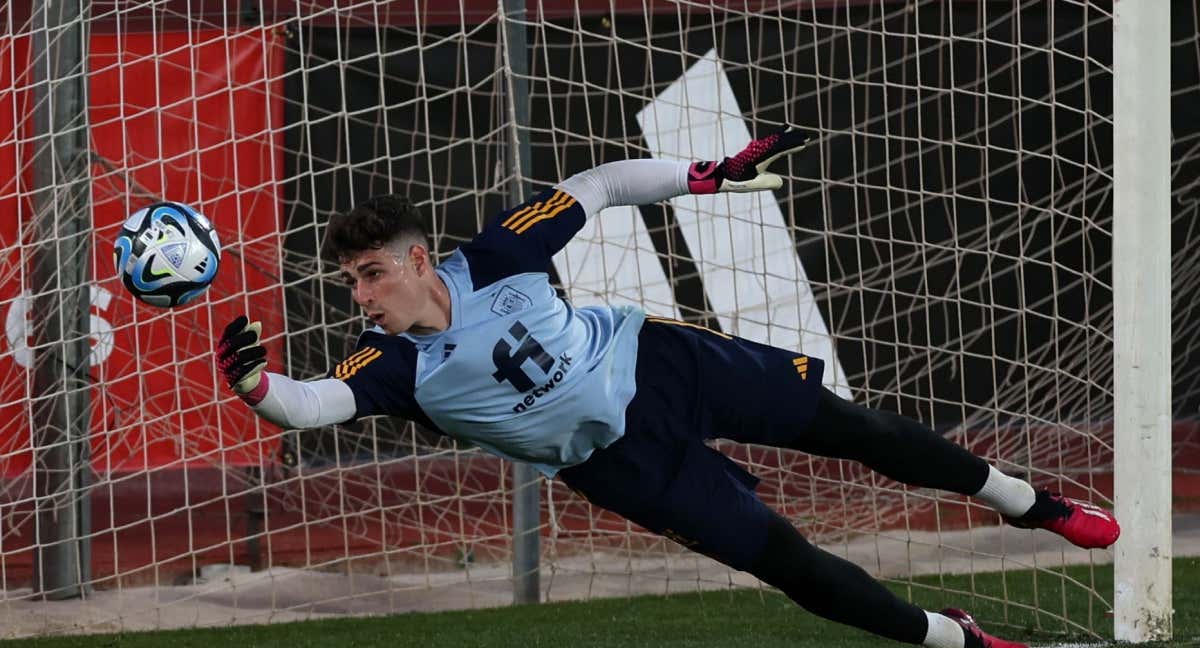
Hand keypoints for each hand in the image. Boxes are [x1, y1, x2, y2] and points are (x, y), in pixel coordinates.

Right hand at [217, 315, 267, 397]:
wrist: (247, 381)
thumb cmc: (248, 357)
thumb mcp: (251, 345)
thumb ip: (253, 334)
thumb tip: (257, 324)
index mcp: (224, 345)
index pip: (227, 332)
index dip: (235, 325)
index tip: (245, 319)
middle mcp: (221, 355)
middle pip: (231, 343)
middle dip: (244, 338)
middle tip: (256, 337)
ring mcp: (225, 368)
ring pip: (238, 357)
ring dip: (253, 352)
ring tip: (264, 351)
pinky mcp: (233, 379)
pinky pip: (242, 372)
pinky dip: (254, 366)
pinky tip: (264, 362)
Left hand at [687, 125, 809, 193]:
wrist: (720, 176)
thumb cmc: (736, 180)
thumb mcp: (754, 184)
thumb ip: (769, 182)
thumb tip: (780, 181)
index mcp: (762, 156)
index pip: (781, 148)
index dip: (793, 145)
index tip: (804, 142)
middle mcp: (759, 150)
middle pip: (779, 141)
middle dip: (792, 138)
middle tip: (806, 136)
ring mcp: (755, 150)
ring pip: (772, 140)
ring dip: (783, 136)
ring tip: (790, 130)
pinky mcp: (751, 153)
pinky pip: (767, 143)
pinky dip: (774, 139)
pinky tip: (775, 139)